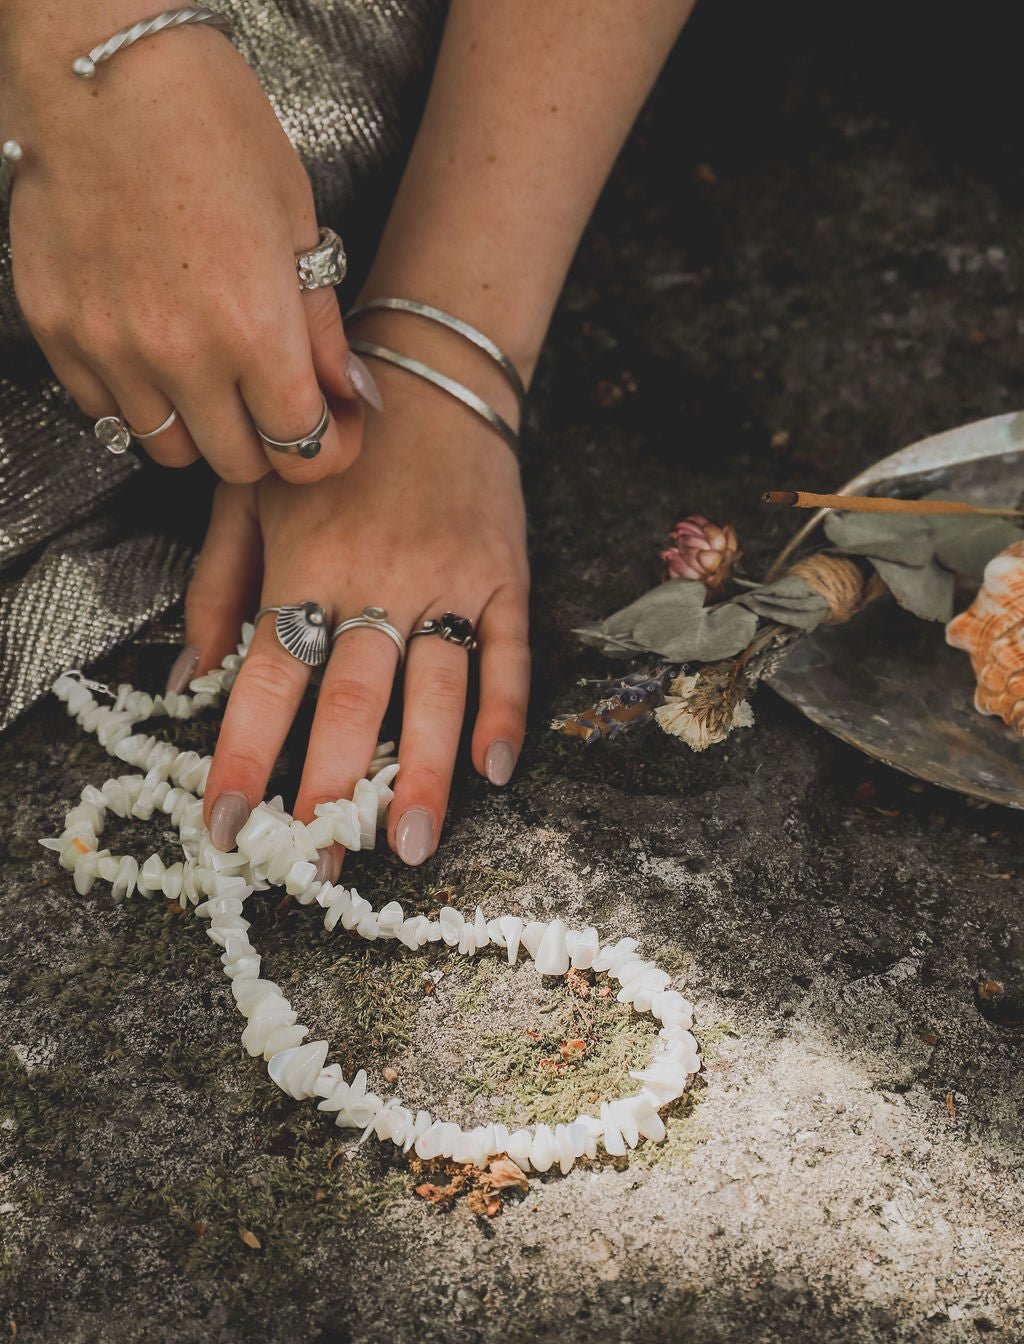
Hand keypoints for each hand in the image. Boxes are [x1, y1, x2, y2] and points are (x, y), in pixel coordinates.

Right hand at [3, 7, 371, 482]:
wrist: (100, 68)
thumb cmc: (209, 124)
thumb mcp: (297, 219)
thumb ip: (321, 325)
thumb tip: (350, 394)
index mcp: (254, 331)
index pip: (302, 450)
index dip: (328, 449)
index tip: (332, 429)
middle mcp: (181, 357)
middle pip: (237, 463)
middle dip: (268, 443)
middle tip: (274, 401)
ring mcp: (111, 349)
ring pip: (168, 449)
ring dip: (200, 430)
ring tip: (211, 378)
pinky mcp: (59, 332)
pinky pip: (104, 410)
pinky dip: (136, 400)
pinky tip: (153, 352)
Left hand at [183, 364, 529, 871]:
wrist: (433, 369)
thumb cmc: (329, 446)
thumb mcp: (249, 494)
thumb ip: (216, 584)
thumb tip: (189, 677)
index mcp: (306, 562)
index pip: (268, 677)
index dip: (243, 756)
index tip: (225, 825)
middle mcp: (378, 577)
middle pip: (352, 697)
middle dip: (332, 787)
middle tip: (320, 862)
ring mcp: (451, 578)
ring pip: (436, 688)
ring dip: (420, 771)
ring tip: (409, 846)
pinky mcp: (507, 575)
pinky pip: (508, 653)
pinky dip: (503, 712)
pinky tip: (493, 772)